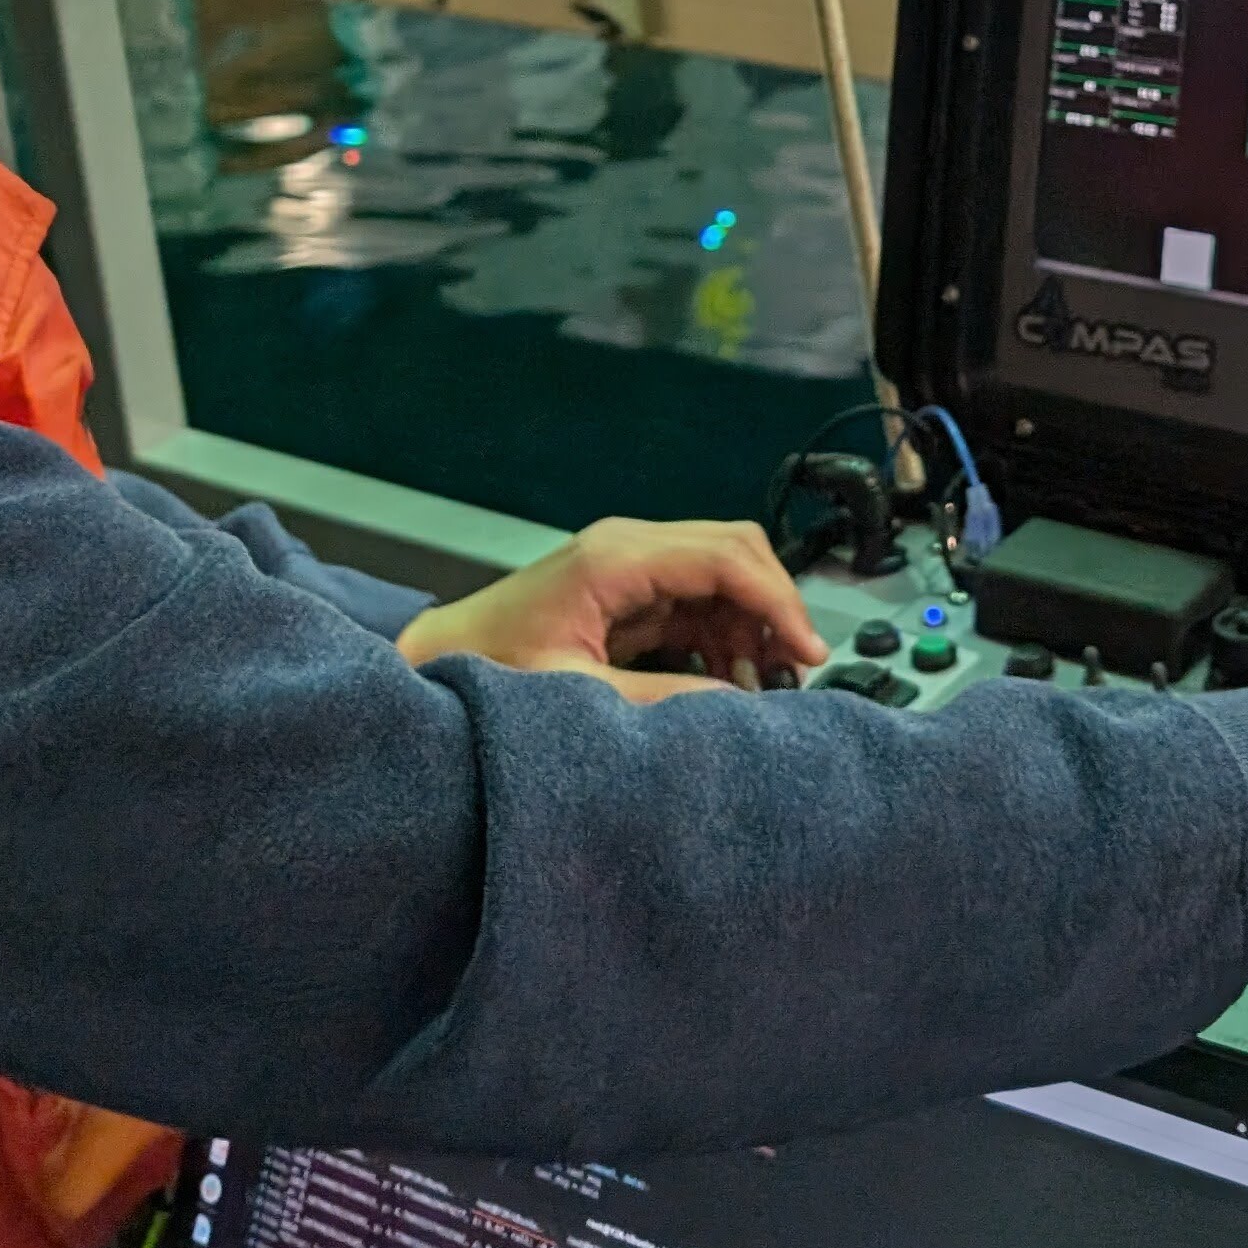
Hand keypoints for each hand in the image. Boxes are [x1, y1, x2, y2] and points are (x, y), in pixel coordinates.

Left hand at [398, 518, 828, 691]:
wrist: (440, 661)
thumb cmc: (492, 671)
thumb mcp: (580, 694)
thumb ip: (664, 695)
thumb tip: (740, 703)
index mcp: (616, 558)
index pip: (726, 557)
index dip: (778, 601)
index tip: (807, 653)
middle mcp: (630, 544)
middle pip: (736, 548)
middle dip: (774, 605)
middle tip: (793, 668)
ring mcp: (631, 561)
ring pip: (725, 570)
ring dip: (752, 622)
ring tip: (756, 684)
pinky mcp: (630, 586)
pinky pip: (700, 595)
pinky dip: (725, 631)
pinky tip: (725, 676)